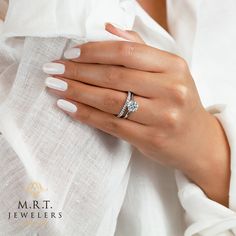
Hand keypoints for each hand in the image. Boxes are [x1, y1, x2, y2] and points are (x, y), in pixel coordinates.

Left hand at [43, 23, 229, 205]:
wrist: (196, 141)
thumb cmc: (179, 102)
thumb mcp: (169, 72)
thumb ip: (140, 49)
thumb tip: (108, 29)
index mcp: (174, 67)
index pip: (126, 52)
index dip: (93, 51)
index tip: (70, 54)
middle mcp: (171, 90)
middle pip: (114, 76)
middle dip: (78, 72)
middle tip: (53, 70)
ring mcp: (162, 117)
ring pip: (110, 101)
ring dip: (77, 92)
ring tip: (55, 86)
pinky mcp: (151, 139)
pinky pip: (111, 124)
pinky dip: (86, 115)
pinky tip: (69, 107)